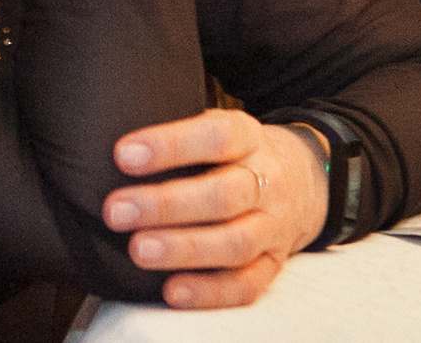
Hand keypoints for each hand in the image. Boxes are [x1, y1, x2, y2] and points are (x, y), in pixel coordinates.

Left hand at [103, 108, 327, 308]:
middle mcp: (267, 182)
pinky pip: (246, 284)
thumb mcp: (222, 127)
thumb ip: (182, 136)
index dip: (170, 145)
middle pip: (222, 195)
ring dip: (183, 248)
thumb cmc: (239, 155)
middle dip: (165, 205)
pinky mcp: (274, 264)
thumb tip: (113, 146)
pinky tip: (172, 290)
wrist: (307, 180)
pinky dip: (209, 291)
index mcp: (250, 139)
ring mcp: (274, 226)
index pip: (216, 136)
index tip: (123, 155)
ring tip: (137, 250)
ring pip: (234, 242)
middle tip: (116, 211)